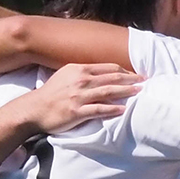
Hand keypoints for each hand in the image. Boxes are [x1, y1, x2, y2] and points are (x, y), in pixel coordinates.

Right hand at [18, 63, 141, 133]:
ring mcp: (79, 96)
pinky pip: (99, 109)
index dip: (124, 70)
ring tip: (140, 92)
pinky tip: (124, 109)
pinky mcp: (77, 111)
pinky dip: (113, 109)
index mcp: (79, 69)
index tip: (136, 74)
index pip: (108, 67)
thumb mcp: (66, 75)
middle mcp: (81, 80)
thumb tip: (101, 73)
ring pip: (108, 91)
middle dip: (131, 79)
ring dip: (126, 91)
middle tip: (145, 81)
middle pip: (112, 78)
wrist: (34, 108)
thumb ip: (83, 73)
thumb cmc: (51, 93)